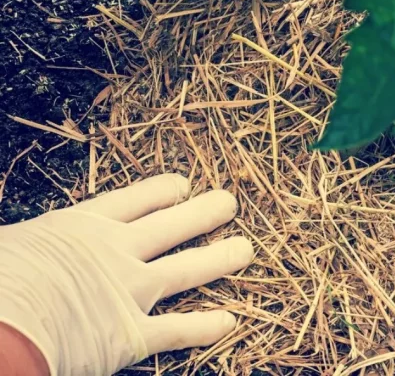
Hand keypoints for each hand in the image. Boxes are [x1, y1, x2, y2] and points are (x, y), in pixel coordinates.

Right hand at [0, 174, 252, 375]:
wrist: (1, 326)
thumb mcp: (8, 242)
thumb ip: (31, 239)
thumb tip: (24, 241)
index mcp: (83, 226)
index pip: (135, 200)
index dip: (163, 191)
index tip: (183, 185)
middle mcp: (116, 252)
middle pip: (173, 225)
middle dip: (204, 212)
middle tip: (229, 203)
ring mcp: (129, 291)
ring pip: (187, 270)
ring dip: (219, 259)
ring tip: (245, 250)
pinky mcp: (131, 334)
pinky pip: (177, 329)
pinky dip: (205, 327)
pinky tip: (229, 322)